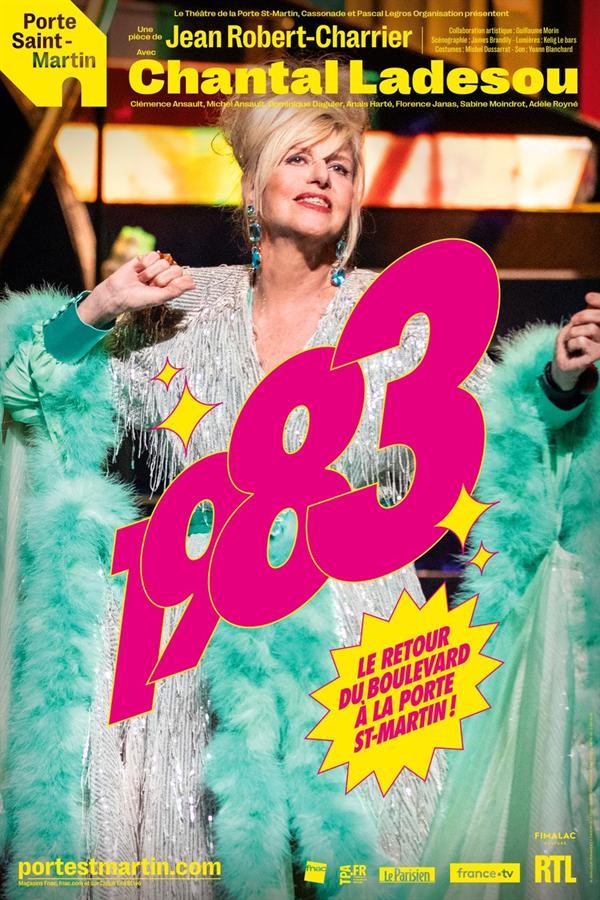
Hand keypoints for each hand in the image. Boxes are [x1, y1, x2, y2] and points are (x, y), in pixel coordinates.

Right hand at [78, 251, 194, 326]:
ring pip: (163, 262)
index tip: (160, 289)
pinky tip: (138, 270)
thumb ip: (177, 290)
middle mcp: (165, 275)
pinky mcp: (145, 258)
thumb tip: (193, 284)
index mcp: (172, 285)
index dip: (171, 282)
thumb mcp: (160, 297)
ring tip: (142, 280)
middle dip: (161, 278)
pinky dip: (145, 264)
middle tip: (150, 285)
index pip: (182, 276)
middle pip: (174, 268)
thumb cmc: (138, 299)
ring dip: (150, 272)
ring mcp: (156, 266)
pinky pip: (153, 255)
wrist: (118, 293)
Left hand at [552, 292, 599, 390]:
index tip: (588, 297)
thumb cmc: (569, 341)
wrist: (563, 364)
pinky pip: (582, 340)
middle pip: (599, 316)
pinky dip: (571, 343)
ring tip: (572, 342)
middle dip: (580, 318)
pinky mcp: (598, 354)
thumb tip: (590, 297)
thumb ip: (585, 312)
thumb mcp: (575, 323)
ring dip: (573, 334)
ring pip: (590, 329)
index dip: (599, 301)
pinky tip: (572, 350)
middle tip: (572, 327)